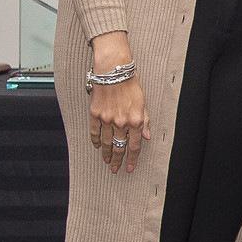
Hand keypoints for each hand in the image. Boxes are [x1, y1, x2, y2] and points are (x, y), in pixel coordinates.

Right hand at [86, 32, 152, 173]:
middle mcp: (121, 122)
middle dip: (118, 160)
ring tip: (106, 162)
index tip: (130, 168)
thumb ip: (145, 121)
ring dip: (106, 154)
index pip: (135, 145)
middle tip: (116, 170)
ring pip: (107, 142)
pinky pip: (95, 132)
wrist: (113, 71)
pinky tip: (97, 146)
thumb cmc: (131, 84)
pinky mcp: (95, 114)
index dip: (132, 158)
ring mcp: (107, 119)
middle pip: (119, 147)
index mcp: (136, 120)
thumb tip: (146, 137)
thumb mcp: (143, 102)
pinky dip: (96, 140)